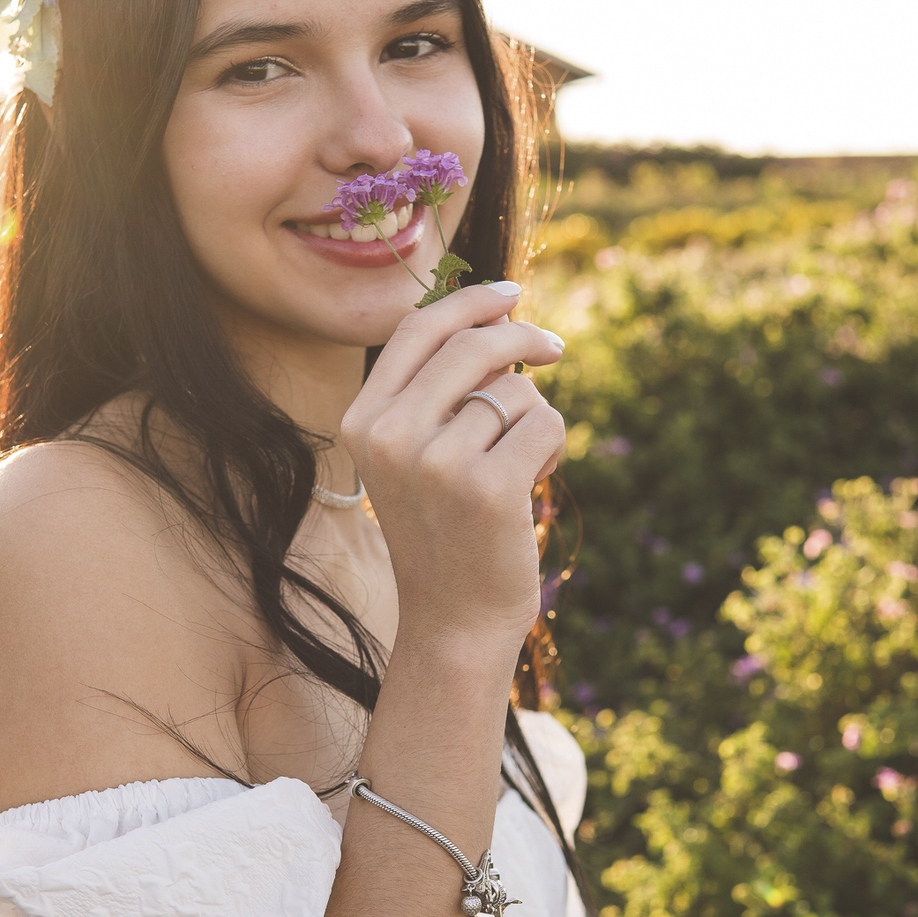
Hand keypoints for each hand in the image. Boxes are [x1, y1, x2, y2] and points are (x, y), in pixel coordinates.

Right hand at [341, 284, 565, 646]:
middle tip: (555, 350)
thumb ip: (436, 391)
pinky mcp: (487, 487)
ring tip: (520, 464)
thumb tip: (494, 319)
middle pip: (472, 344)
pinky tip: (534, 482)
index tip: (511, 296)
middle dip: (523, 337)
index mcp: (362, 421)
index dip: (470, 302)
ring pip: (515, 390)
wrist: (453, 620)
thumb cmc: (445, 530)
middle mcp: (389, 436)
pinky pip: (544, 423)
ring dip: (535, 418)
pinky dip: (554, 446)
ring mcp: (436, 462)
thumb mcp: (416, 455)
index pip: (418, 329)